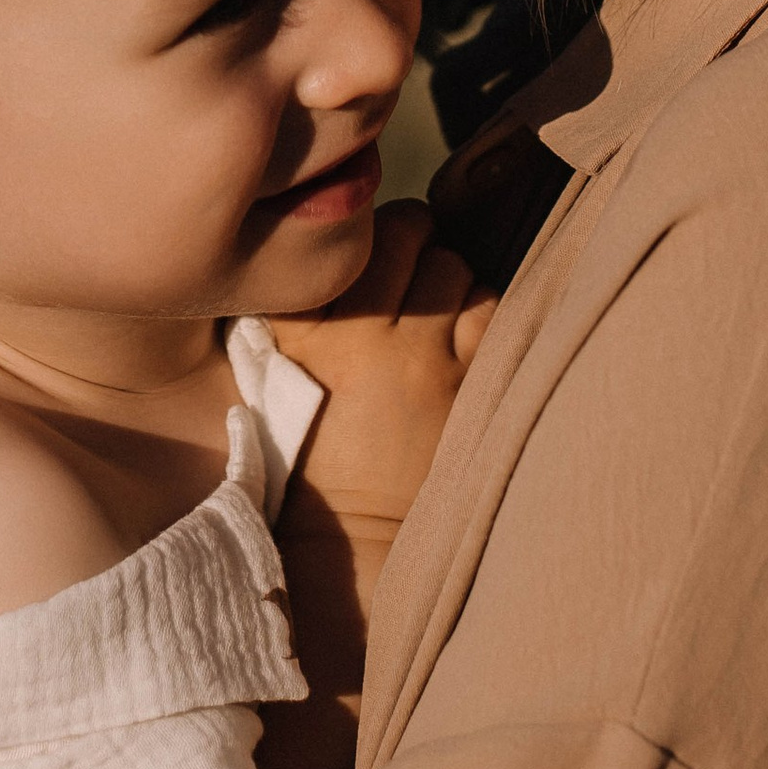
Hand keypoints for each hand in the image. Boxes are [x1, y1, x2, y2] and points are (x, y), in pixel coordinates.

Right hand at [271, 201, 494, 547]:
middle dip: (416, 238)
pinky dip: (481, 312)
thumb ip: (302, 309)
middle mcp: (363, 334)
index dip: (369, 234)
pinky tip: (463, 336)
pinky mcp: (467, 388)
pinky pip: (490, 311)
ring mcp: (421, 360)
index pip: (351, 236)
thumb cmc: (308, 451)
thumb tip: (333, 242)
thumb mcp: (277, 373)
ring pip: (454, 267)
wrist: (350, 534)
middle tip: (413, 262)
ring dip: (450, 277)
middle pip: (408, 234)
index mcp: (306, 329)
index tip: (372, 252)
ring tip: (438, 304)